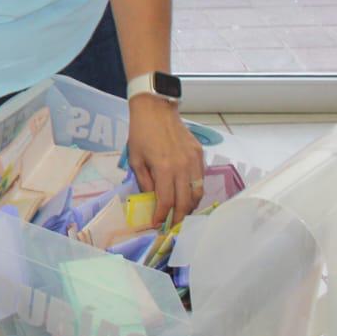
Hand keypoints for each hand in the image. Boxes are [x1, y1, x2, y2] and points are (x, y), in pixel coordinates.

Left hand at [127, 95, 204, 224]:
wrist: (156, 109)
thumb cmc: (141, 133)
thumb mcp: (135, 159)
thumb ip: (145, 181)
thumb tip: (151, 200)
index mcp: (164, 168)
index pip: (166, 201)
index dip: (162, 215)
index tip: (157, 224)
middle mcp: (183, 167)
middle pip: (185, 201)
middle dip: (179, 217)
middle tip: (172, 226)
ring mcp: (194, 161)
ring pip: (198, 192)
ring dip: (190, 206)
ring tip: (181, 213)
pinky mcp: (200, 155)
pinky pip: (201, 179)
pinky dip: (195, 190)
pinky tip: (187, 194)